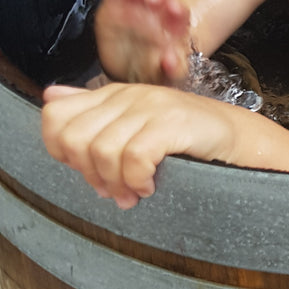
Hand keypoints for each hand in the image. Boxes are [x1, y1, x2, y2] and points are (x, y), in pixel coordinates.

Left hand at [41, 82, 237, 207]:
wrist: (236, 139)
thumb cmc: (185, 138)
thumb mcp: (134, 122)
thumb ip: (93, 112)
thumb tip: (51, 95)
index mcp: (113, 95)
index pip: (56, 116)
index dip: (61, 150)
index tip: (87, 170)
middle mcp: (128, 96)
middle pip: (74, 138)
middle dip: (88, 173)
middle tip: (112, 190)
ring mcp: (151, 107)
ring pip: (102, 151)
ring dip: (116, 183)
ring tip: (133, 194)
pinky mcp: (172, 122)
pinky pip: (134, 157)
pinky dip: (137, 180)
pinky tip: (150, 186)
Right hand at [93, 0, 191, 84]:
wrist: (133, 68)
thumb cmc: (155, 68)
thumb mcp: (167, 73)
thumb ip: (173, 67)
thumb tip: (170, 60)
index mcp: (174, 23)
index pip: (179, 11)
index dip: (177, 8)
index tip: (174, 8)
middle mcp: (157, 7)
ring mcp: (136, 2)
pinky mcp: (116, 1)